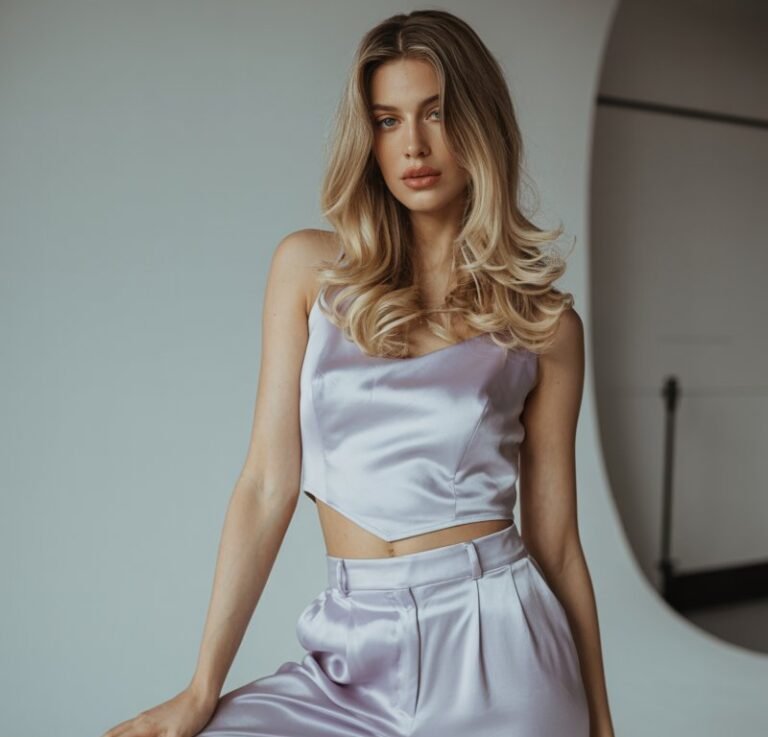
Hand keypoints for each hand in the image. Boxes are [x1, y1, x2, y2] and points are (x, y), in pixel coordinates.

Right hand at [100, 686, 218, 736]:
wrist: (202, 695)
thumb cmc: (191, 716)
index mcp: (142, 728)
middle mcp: (140, 721)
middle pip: (112, 734)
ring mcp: (146, 717)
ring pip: (120, 729)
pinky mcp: (154, 716)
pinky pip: (130, 725)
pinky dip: (120, 733)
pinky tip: (126, 736)